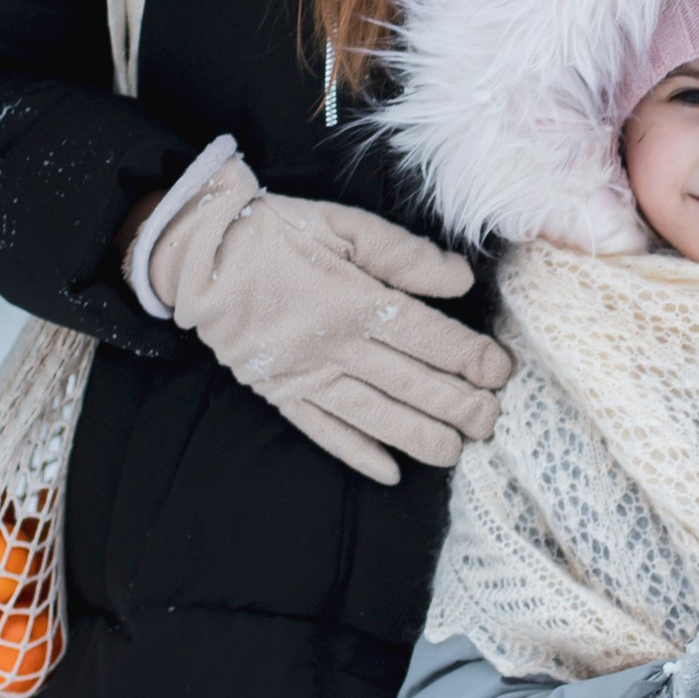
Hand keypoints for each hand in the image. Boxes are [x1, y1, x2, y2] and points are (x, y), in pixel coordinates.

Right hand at [142, 151, 509, 486]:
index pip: (431, 340)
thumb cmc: (276, 232)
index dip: (472, 359)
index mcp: (358, 302)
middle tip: (491, 421)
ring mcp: (308, 376)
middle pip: (412, 386)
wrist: (198, 254)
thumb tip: (460, 278)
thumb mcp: (344, 225)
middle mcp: (337, 348)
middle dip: (458, 407)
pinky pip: (324, 432)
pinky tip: (389, 472)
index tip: (500, 371)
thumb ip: (404, 254)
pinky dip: (357, 454)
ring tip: (454, 451)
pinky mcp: (281, 392)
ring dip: (419, 438)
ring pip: (375, 417)